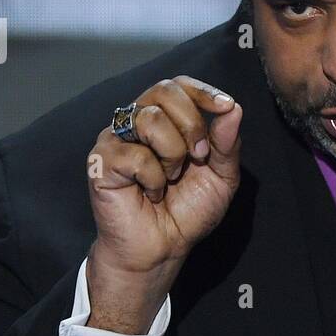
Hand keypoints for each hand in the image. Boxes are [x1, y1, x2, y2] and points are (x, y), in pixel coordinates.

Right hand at [84, 76, 241, 332]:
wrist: (162, 249)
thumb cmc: (187, 212)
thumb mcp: (221, 178)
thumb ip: (227, 144)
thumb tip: (234, 110)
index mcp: (165, 120)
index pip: (178, 86)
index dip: (203, 91)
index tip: (226, 107)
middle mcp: (137, 122)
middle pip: (164, 91)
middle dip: (192, 123)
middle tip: (199, 156)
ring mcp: (116, 139)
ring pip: (150, 118)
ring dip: (173, 153)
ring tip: (170, 179)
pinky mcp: (101, 161)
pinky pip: (135, 155)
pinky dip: (153, 178)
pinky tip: (151, 193)